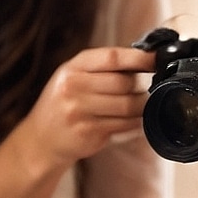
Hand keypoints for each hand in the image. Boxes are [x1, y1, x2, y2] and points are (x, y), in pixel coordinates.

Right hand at [16, 46, 154, 172]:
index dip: (138, 58)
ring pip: (127, 105)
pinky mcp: (88, 132)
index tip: (157, 59)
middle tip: (151, 88)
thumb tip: (145, 60)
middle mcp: (73, 87)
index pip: (111, 57)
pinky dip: (136, 123)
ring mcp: (79, 111)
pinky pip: (124, 125)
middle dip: (142, 85)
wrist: (41, 139)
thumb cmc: (65, 103)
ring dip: (143, 106)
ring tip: (145, 105)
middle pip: (123, 82)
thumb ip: (103, 68)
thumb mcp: (74, 77)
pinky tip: (136, 120)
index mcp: (73, 68)